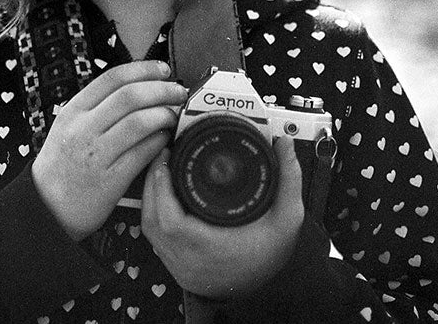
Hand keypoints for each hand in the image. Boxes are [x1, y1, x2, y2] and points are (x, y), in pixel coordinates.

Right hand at [31, 60, 187, 240]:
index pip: (112, 78)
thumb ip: (95, 107)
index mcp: (74, 111)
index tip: (162, 70)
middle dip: (161, 90)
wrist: (47, 206)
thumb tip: (136, 87)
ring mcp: (97, 154)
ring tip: (173, 115)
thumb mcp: (67, 126)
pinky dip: (159, 142)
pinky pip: (142, 154)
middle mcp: (84, 129)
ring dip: (164, 114)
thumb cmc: (61, 164)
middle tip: (177, 92)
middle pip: (130, 96)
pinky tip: (165, 138)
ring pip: (139, 123)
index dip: (143, 70)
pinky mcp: (110, 180)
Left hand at [141, 137, 304, 298]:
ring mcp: (179, 264)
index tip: (167, 161)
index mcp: (210, 246)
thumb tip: (284, 145)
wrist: (266, 292)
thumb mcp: (286, 219)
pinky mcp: (175, 266)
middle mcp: (189, 258)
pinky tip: (161, 196)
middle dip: (153, 184)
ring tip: (160, 172)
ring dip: (150, 197)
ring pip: (149, 228)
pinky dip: (153, 213)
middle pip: (152, 219)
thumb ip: (289, 181)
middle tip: (162, 158)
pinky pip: (153, 238)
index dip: (162, 188)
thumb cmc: (271, 256)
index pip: (171, 220)